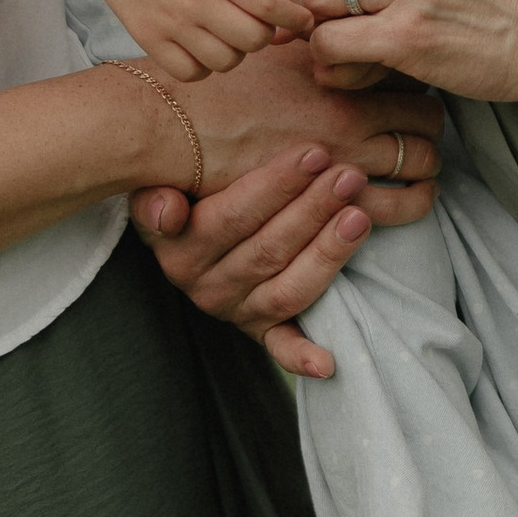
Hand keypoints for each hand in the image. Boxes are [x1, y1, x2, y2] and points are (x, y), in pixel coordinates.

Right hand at [86, 0, 313, 84]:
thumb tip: (267, 1)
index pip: (270, 8)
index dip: (296, 19)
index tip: (305, 20)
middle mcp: (195, 3)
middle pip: (254, 41)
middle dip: (267, 34)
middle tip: (262, 22)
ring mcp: (171, 26)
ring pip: (226, 62)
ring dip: (237, 51)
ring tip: (229, 32)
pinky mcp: (149, 40)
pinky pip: (192, 73)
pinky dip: (205, 65)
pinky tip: (203, 46)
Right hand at [132, 113, 444, 377]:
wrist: (186, 227)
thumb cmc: (187, 192)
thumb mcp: (161, 185)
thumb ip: (157, 195)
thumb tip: (168, 212)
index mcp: (179, 251)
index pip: (232, 217)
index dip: (277, 186)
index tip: (315, 153)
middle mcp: (205, 289)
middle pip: (268, 250)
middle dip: (314, 210)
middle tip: (350, 176)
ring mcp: (237, 313)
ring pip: (287, 290)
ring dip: (327, 255)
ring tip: (360, 217)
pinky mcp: (262, 332)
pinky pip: (282, 348)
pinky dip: (303, 355)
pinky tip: (328, 363)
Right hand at [173, 34, 441, 200]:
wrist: (174, 128)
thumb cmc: (217, 86)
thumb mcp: (270, 49)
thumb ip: (311, 39)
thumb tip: (336, 26)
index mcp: (339, 71)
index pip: (409, 74)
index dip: (417, 82)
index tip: (412, 88)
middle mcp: (351, 113)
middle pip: (426, 119)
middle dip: (430, 127)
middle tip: (425, 131)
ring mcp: (345, 157)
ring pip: (422, 165)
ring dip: (427, 168)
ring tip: (424, 170)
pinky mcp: (330, 200)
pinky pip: (396, 207)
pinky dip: (411, 203)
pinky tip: (408, 199)